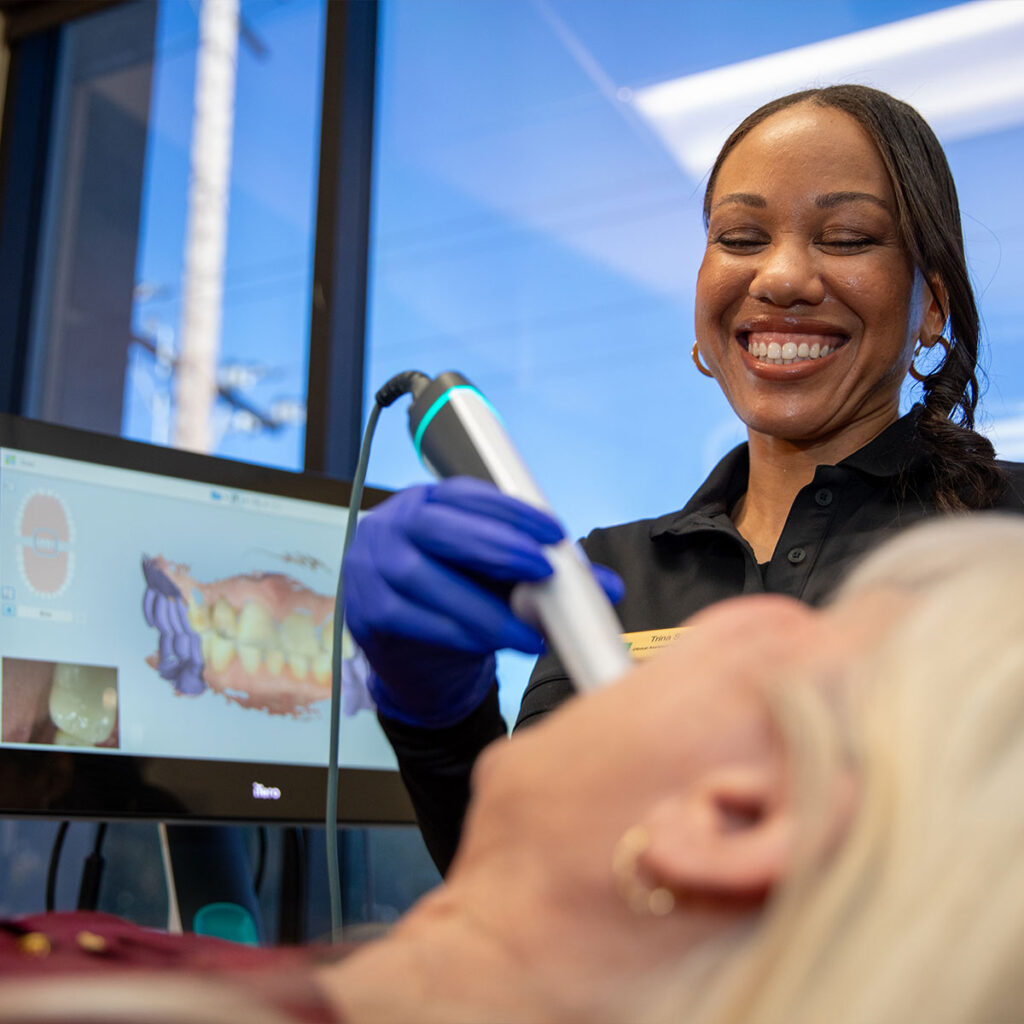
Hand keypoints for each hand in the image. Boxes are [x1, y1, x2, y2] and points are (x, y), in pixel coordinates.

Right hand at [343, 477, 621, 726]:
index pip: (469, 494)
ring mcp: (371, 566)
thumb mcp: (500, 581)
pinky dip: (456, 632)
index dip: (512, 512)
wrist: (416, 659)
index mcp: (428, 502)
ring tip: (528, 632)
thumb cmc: (462, 602)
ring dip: (483, 607)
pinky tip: (488, 645)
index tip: (554, 533)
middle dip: (498, 547)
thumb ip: (544, 576)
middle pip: (441, 528)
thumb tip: (608, 587)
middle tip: (544, 571)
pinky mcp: (366, 610)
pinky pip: (412, 618)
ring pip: (426, 578)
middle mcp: (393, 524)